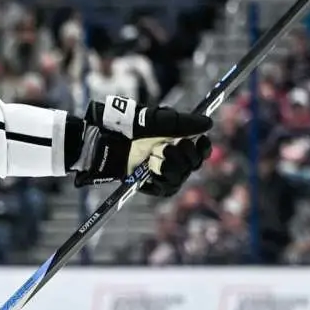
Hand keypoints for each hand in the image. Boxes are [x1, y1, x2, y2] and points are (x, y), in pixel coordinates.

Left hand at [72, 96, 212, 197]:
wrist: (101, 140)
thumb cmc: (125, 126)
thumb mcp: (156, 120)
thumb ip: (182, 122)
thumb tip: (208, 123)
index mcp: (174, 140)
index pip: (200, 150)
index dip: (204, 148)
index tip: (202, 140)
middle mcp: (170, 157)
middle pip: (193, 165)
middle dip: (187, 156)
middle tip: (170, 146)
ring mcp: (159, 172)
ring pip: (181, 178)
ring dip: (174, 167)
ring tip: (158, 155)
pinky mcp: (149, 185)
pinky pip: (166, 189)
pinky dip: (162, 180)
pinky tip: (152, 170)